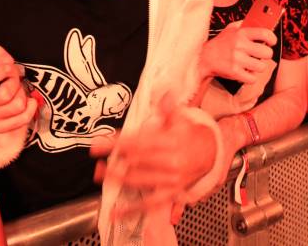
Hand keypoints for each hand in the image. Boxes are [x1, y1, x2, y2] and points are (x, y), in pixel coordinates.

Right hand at [0, 44, 37, 133]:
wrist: (8, 109)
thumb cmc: (4, 86)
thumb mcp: (3, 67)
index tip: (8, 68)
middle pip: (3, 95)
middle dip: (16, 85)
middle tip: (16, 83)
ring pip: (16, 105)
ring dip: (23, 97)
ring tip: (19, 94)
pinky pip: (23, 118)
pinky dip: (30, 108)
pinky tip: (27, 105)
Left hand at [92, 93, 216, 219]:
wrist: (211, 154)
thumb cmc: (189, 136)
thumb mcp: (181, 120)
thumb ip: (168, 109)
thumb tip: (163, 95)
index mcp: (171, 142)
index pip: (139, 142)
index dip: (117, 142)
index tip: (100, 143)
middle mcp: (171, 162)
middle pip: (137, 161)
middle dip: (115, 159)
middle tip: (97, 158)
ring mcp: (171, 180)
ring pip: (140, 180)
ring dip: (118, 178)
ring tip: (101, 174)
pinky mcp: (170, 195)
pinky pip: (148, 204)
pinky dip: (131, 210)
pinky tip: (115, 213)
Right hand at [198, 22, 276, 82]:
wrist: (205, 58)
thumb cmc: (220, 44)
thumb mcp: (230, 29)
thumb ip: (244, 24)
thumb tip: (261, 22)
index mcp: (241, 33)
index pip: (265, 33)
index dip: (272, 38)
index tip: (272, 42)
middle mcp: (240, 45)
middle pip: (267, 53)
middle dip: (266, 55)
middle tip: (261, 55)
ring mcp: (237, 59)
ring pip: (262, 67)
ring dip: (258, 67)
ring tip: (252, 65)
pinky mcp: (234, 72)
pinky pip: (253, 78)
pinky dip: (251, 78)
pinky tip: (246, 72)